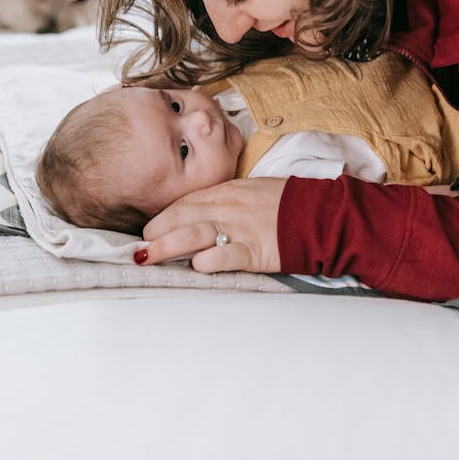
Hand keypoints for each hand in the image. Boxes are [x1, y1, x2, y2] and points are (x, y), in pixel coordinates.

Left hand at [137, 178, 285, 274]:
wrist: (320, 213)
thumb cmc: (286, 204)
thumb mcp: (251, 192)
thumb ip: (225, 202)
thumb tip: (200, 217)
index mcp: (227, 191)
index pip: (185, 202)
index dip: (162, 218)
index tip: (147, 231)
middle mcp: (228, 207)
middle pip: (181, 216)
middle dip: (156, 232)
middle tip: (138, 249)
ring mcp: (240, 228)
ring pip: (193, 234)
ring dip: (167, 247)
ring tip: (147, 258)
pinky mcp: (255, 250)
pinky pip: (224, 255)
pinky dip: (206, 261)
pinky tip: (194, 267)